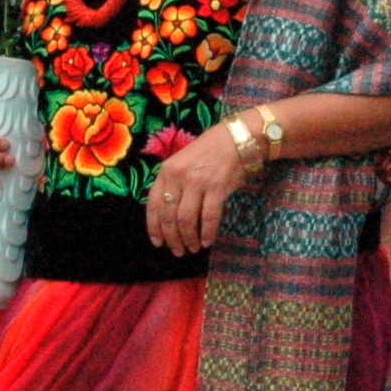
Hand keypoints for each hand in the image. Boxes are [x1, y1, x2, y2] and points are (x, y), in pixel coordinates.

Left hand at [147, 124, 250, 254]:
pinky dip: (207, 233)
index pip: (154, 205)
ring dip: (188, 239)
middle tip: (178, 251)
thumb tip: (169, 218)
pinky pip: (209, 217)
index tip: (158, 242)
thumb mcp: (182, 164)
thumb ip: (173, 185)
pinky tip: (207, 241)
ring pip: (186, 220)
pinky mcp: (217, 187)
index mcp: (166, 172)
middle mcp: (178, 177)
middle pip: (169, 216)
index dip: (154, 227)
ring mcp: (197, 182)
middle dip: (172, 238)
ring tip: (192, 249)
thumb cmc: (208, 153)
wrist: (236, 139)